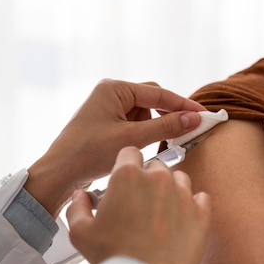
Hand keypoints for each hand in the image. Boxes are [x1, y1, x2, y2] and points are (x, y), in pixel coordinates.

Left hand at [25, 80, 205, 215]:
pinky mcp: (108, 123)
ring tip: (158, 147)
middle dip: (168, 117)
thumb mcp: (132, 139)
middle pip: (153, 101)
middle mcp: (111, 93)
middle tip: (188, 132)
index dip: (183, 104)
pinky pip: (135, 124)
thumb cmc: (88, 154)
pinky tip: (144, 149)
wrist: (58, 174)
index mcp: (114, 89)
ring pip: (146, 115)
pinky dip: (145, 136)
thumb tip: (194, 118)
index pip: (158, 93)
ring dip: (155, 129)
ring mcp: (109, 108)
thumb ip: (165, 127)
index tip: (205, 115)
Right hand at [66, 147, 210, 263]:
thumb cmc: (111, 256)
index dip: (126, 165)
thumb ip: (78, 207)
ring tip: (162, 211)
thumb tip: (81, 195)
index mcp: (128, 176)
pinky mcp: (201, 213)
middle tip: (141, 202)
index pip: (130, 152)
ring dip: (171, 189)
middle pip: (156, 165)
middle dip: (148, 178)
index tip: (125, 180)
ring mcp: (183, 194)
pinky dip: (193, 205)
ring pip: (180, 178)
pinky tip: (182, 219)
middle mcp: (158, 178)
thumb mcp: (80, 232)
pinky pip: (201, 198)